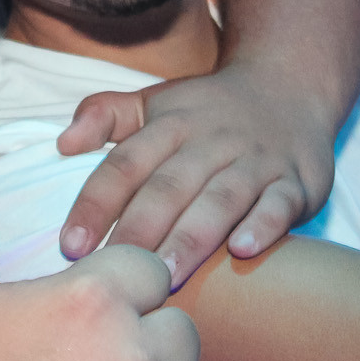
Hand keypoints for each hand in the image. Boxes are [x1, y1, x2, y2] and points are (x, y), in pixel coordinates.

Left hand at [55, 64, 335, 287]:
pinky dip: (263, 225)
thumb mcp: (155, 102)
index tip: (70, 246)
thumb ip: (105, 116)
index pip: (126, 164)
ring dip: (193, 237)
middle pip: (170, 186)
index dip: (97, 204)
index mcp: (171, 125)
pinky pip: (280, 203)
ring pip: (221, 198)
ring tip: (166, 275)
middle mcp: (212, 141)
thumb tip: (63, 143)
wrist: (290, 85)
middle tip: (118, 272)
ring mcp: (256, 161)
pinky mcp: (296, 181)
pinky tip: (242, 250)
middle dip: (141, 229)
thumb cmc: (208, 109)